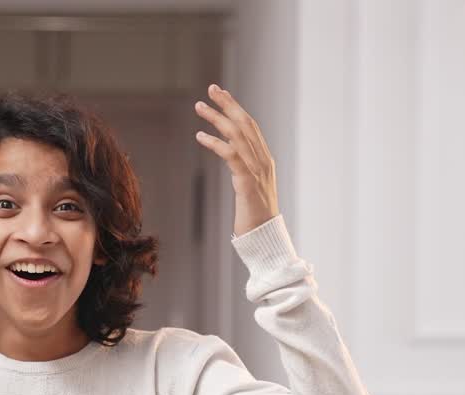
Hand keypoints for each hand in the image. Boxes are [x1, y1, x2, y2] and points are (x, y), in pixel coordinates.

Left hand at [194, 84, 279, 235]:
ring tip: (199, 107)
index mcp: (264, 159)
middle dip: (228, 104)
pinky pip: (231, 156)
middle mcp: (263, 160)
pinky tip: (200, 136)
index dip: (236, 108)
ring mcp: (257, 170)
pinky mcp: (247, 182)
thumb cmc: (254, 216)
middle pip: (245, 123)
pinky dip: (215, 143)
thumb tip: (232, 156)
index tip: (222, 94)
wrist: (265, 237)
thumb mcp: (250, 187)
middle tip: (211, 88)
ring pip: (237, 135)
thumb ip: (243, 169)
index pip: (250, 126)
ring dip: (217, 118)